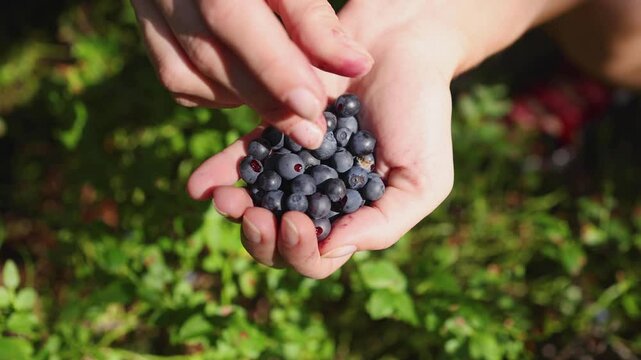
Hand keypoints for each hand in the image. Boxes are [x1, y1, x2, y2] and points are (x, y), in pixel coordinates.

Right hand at [131, 0, 373, 148]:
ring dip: (243, 97)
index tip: (312, 105)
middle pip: (210, 53)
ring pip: (189, 74)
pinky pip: (178, 79)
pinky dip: (217, 94)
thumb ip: (312, 16)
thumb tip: (356, 66)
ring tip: (287, 105)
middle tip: (312, 131)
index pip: (232, 17)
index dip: (273, 66)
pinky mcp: (151, 33)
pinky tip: (248, 89)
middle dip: (267, 96)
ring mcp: (151, 12)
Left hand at [187, 1, 459, 277]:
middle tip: (256, 217)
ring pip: (255, 206)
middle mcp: (319, 198)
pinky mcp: (273, 133)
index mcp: (353, 217)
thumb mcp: (423, 179)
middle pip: (279, 241)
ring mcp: (294, 167)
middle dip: (262, 240)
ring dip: (236, 213)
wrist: (399, 47)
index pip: (319, 257)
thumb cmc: (421, 115)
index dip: (302, 252)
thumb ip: (384, 223)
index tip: (298, 222)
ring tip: (225, 201)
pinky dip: (219, 174)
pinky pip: (242, 159)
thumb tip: (330, 249)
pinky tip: (199, 186)